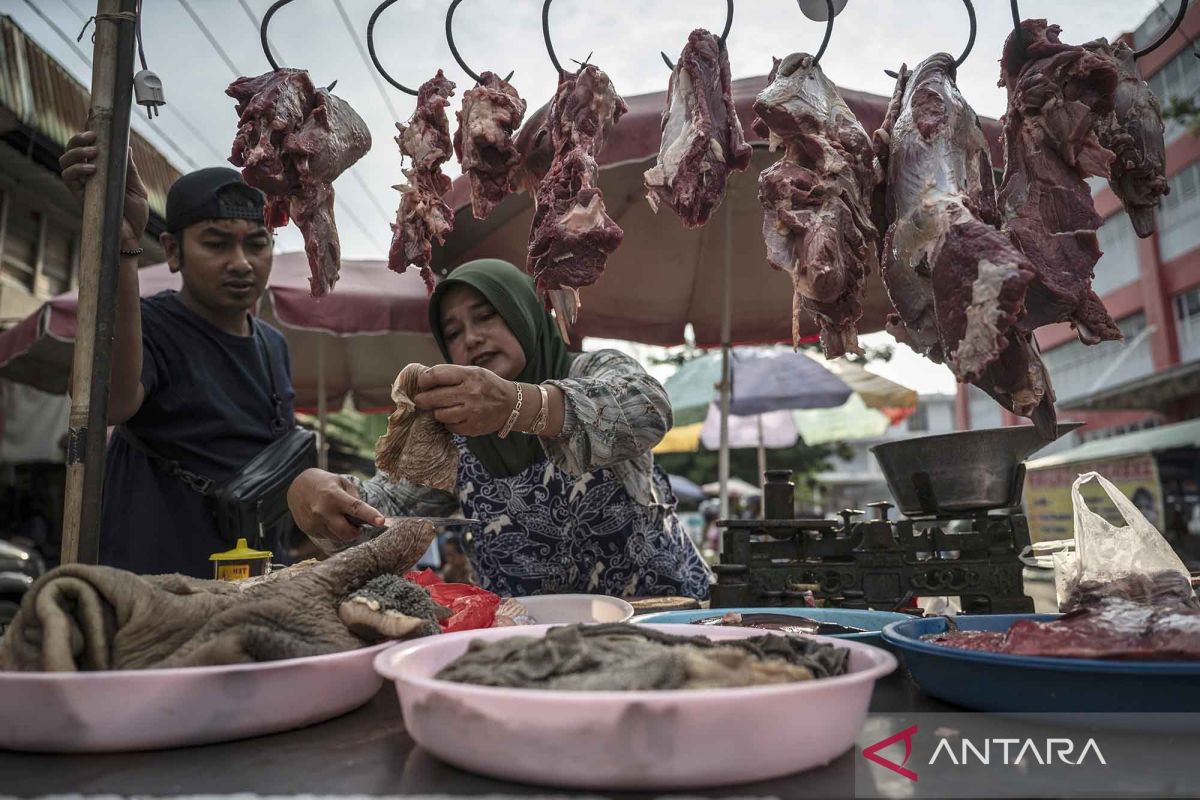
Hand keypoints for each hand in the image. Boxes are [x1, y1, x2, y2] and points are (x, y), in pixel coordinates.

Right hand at [59, 130, 149, 248]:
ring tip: (93, 152)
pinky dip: (77, 170)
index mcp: (102, 170)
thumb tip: (126, 145)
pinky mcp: (79, 196)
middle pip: (71, 150)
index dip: (87, 133)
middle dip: (78, 139)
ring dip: (76, 152)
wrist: (132, 237)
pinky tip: (92, 169)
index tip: (92, 119)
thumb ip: (128, 168)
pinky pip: (68, 178)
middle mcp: (88, 175)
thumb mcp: (136, 187)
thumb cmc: (134, 214)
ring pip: (65, 161)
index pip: (89, 147)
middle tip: (91, 135)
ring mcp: (81, 185)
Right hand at [287, 468, 385, 543]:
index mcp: (335, 496)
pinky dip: (332, 531)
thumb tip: (366, 516)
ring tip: (337, 517)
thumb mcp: (342, 482)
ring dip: (343, 531)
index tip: (382, 521)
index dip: (370, 515)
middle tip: (355, 524)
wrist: (297, 486)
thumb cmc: (325, 483)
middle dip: (356, 532)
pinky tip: (327, 519)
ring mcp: (314, 522)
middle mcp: (323, 511)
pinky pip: (328, 536)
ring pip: (338, 537)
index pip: (356, 507)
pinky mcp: (308, 529)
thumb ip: (355, 498)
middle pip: (347, 533)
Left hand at [413, 364, 518, 436]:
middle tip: (420, 400)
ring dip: (437, 412)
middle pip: (434, 397)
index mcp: (469, 375)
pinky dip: (449, 422)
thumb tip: (425, 379)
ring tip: (441, 408)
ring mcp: (472, 412)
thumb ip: (452, 374)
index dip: (424, 380)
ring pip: (440, 414)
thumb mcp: (473, 372)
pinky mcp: (473, 427)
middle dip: (423, 399)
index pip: (437, 375)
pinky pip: (450, 426)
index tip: (422, 384)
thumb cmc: (488, 386)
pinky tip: (454, 417)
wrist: (511, 405)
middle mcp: (471, 393)